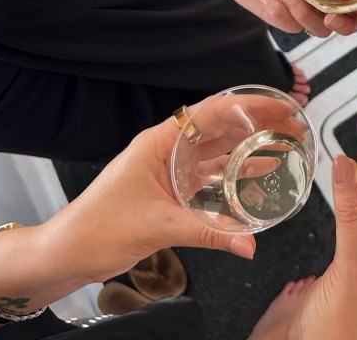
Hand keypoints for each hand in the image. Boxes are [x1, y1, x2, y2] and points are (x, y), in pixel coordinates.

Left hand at [46, 93, 264, 284]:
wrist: (68, 251)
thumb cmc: (97, 227)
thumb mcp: (158, 227)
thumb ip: (208, 234)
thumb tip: (248, 243)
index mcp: (159, 142)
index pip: (211, 111)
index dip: (248, 105)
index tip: (276, 105)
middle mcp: (167, 148)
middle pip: (220, 126)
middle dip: (256, 123)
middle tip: (289, 123)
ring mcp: (170, 166)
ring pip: (217, 148)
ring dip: (249, 145)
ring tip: (281, 144)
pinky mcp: (171, 186)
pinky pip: (210, 172)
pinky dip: (234, 171)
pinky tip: (257, 173)